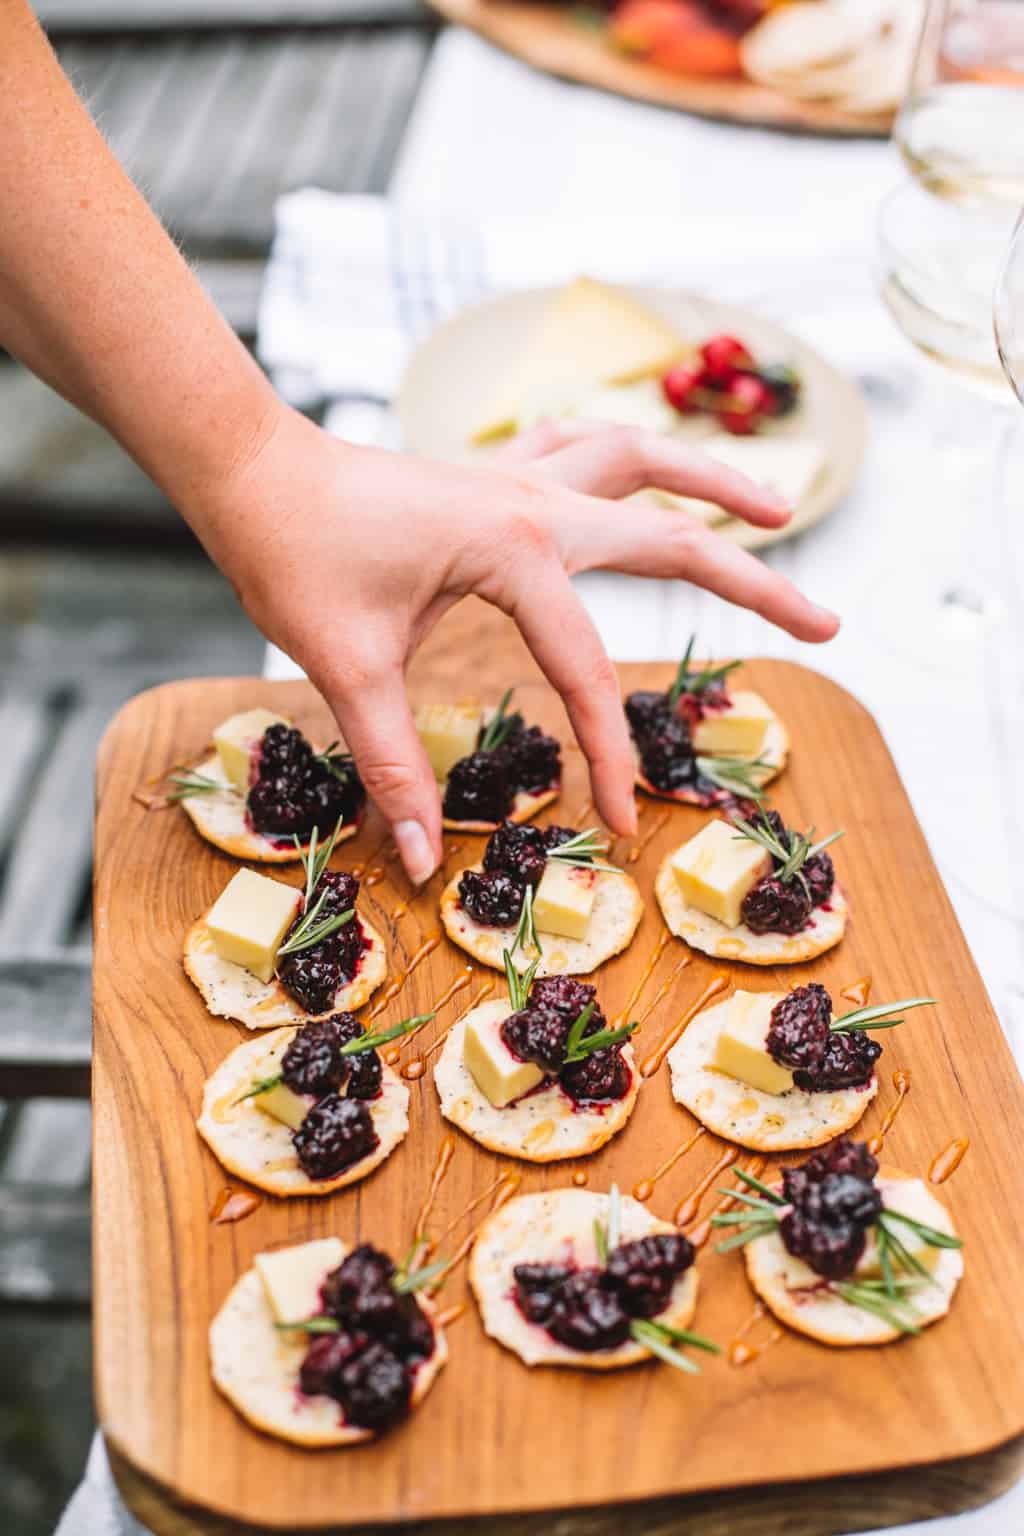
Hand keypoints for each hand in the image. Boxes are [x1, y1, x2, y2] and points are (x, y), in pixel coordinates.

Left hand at [191, 404, 838, 884]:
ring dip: (715, 482)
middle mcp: (536, 503)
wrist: (247, 466)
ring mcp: (519, 478)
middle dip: (757, 585)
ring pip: (644, 462)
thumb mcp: (344, 666)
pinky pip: (588, 451)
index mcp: (514, 549)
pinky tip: (647, 478)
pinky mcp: (496, 476)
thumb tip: (423, 860)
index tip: (623, 824)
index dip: (609, 755)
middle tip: (829, 625)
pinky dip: (634, 460)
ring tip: (779, 512)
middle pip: (674, 538)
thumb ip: (394, 763)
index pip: (585, 669)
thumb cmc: (292, 553)